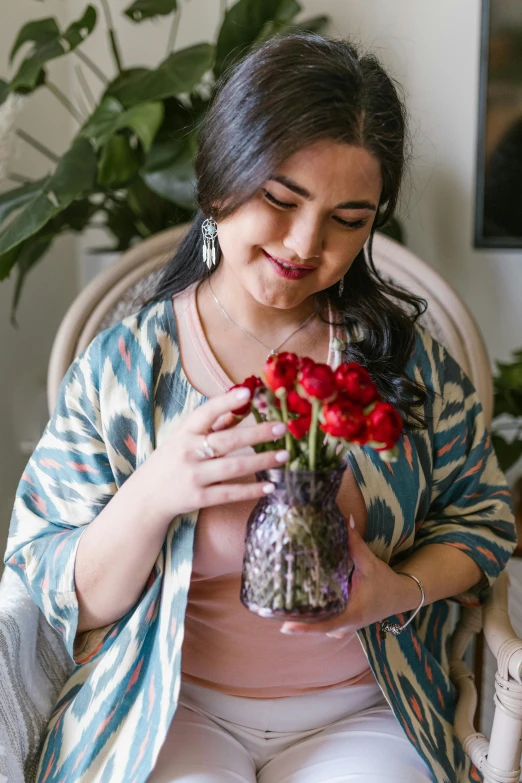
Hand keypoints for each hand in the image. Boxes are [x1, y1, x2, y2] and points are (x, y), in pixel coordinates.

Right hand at [141, 387, 289, 521]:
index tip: (249, 392)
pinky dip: (251, 490)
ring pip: (233, 467)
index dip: (226, 402)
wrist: (147, 496)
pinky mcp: (199, 498)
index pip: (206, 413)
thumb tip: (243, 404)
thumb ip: (214, 424)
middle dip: (257, 434)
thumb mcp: (185, 438)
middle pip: (227, 441)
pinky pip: (230, 493)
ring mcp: (194, 476)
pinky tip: (270, 485)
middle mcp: (188, 452)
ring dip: (262, 461)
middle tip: (282, 428)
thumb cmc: (171, 460)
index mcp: (185, 432)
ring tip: (284, 455)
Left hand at [280, 517, 418, 637]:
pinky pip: (323, 623)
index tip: (286, 628)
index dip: (305, 628)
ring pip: (318, 626)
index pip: (324, 625)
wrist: (400, 596)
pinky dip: (311, 617)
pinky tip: (296, 605)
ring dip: (302, 619)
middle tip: (275, 610)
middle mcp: (345, 625)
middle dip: (296, 620)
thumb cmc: (385, 582)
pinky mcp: (342, 623)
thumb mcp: (370, 562)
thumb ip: (355, 543)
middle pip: (316, 627)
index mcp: (351, 615)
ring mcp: (343, 627)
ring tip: (280, 608)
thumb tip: (345, 518)